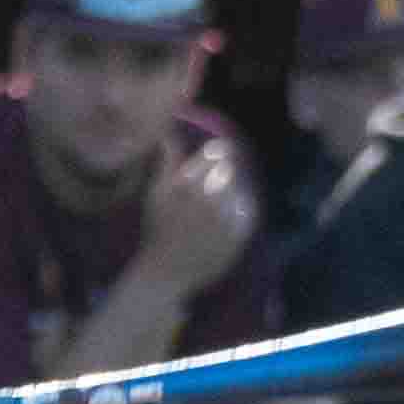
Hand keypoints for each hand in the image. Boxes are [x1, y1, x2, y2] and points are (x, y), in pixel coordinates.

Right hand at [132, 137, 255, 300]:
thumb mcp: (155, 193)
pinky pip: (247, 211)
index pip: (215, 152)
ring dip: (231, 193)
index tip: (216, 156)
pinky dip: (239, 211)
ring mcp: (225, 217)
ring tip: (216, 207)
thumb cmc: (158, 231)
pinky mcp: (238, 235)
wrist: (166, 273)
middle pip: (228, 169)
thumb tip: (169, 130)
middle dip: (222, 174)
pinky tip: (225, 220)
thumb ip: (167, 160)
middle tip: (212, 186)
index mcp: (186, 183)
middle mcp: (207, 197)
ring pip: (239, 188)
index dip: (218, 152)